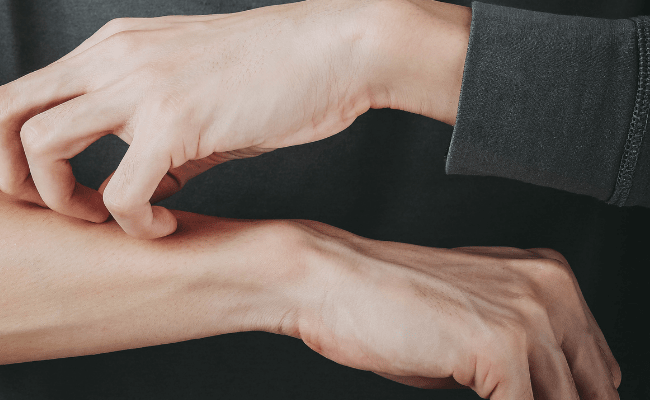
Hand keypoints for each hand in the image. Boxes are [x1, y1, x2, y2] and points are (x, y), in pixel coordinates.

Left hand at [0, 0, 469, 238]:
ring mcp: (139, 85)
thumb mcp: (187, 92)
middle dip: (13, 178)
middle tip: (60, 211)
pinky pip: (120, 193)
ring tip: (110, 218)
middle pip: (2, 112)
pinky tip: (164, 226)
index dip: (11, 154)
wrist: (337, 49)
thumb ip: (147, 134)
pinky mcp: (177, 121)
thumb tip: (132, 191)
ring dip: (64, 201)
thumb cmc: (271, 74)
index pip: (16, 94)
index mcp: (109, 48)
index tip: (50, 190)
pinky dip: (134, 225)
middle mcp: (112, 58)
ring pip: (43, 146)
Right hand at [284, 221, 620, 398]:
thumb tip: (540, 398)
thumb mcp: (470, 330)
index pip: (598, 367)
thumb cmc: (382, 302)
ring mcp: (529, 318)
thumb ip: (520, 362)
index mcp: (550, 279)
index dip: (577, 399)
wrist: (327, 281)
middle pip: (593, 390)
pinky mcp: (501, 347)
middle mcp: (550, 292)